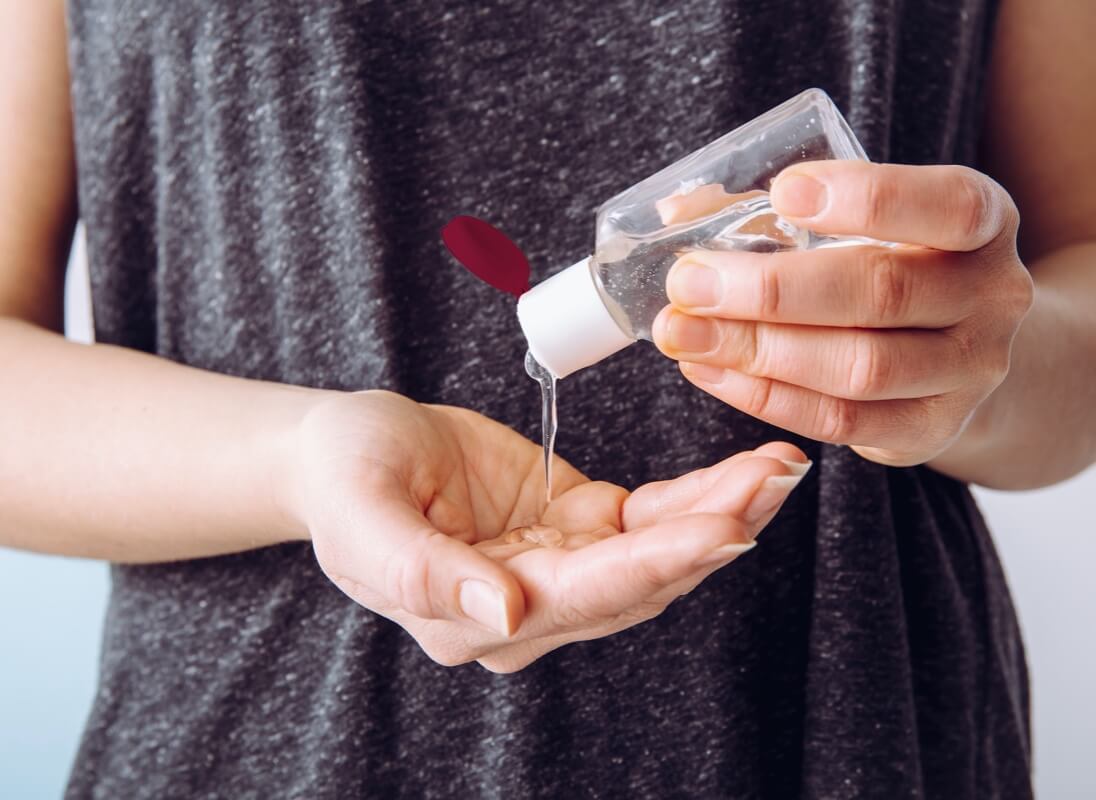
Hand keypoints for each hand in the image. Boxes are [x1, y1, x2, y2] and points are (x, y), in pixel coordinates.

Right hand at [284, 391, 807, 671]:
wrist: (346, 451)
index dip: (657, 563)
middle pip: (640, 580)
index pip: (584, 596)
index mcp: (473, 616)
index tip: (725, 525)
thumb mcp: (361, 514)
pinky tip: (741, 473)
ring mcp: (556, 567)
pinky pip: (649, 519)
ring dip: (720, 512)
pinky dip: (697, 497)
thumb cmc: (342, 477)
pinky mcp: (573, 526)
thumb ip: (421, 569)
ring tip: (777, 468)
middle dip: (714, 531)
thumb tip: (502, 612)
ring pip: (657, 554)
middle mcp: (528, 606)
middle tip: (777, 480)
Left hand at [652, 161, 1034, 466]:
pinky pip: (841, 421)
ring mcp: (969, 372)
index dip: (867, 198)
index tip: (783, 192)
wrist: (961, 352)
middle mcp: (992, 297)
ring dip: (757, 351)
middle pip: (881, 292)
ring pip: (859, 368)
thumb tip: (675, 212)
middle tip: (689, 283)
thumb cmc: (892, 265)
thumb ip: (781, 211)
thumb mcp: (866, 224)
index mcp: (983, 223)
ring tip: (683, 334)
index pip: (947, 206)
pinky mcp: (929, 429)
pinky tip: (709, 371)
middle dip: (772, 290)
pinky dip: (765, 397)